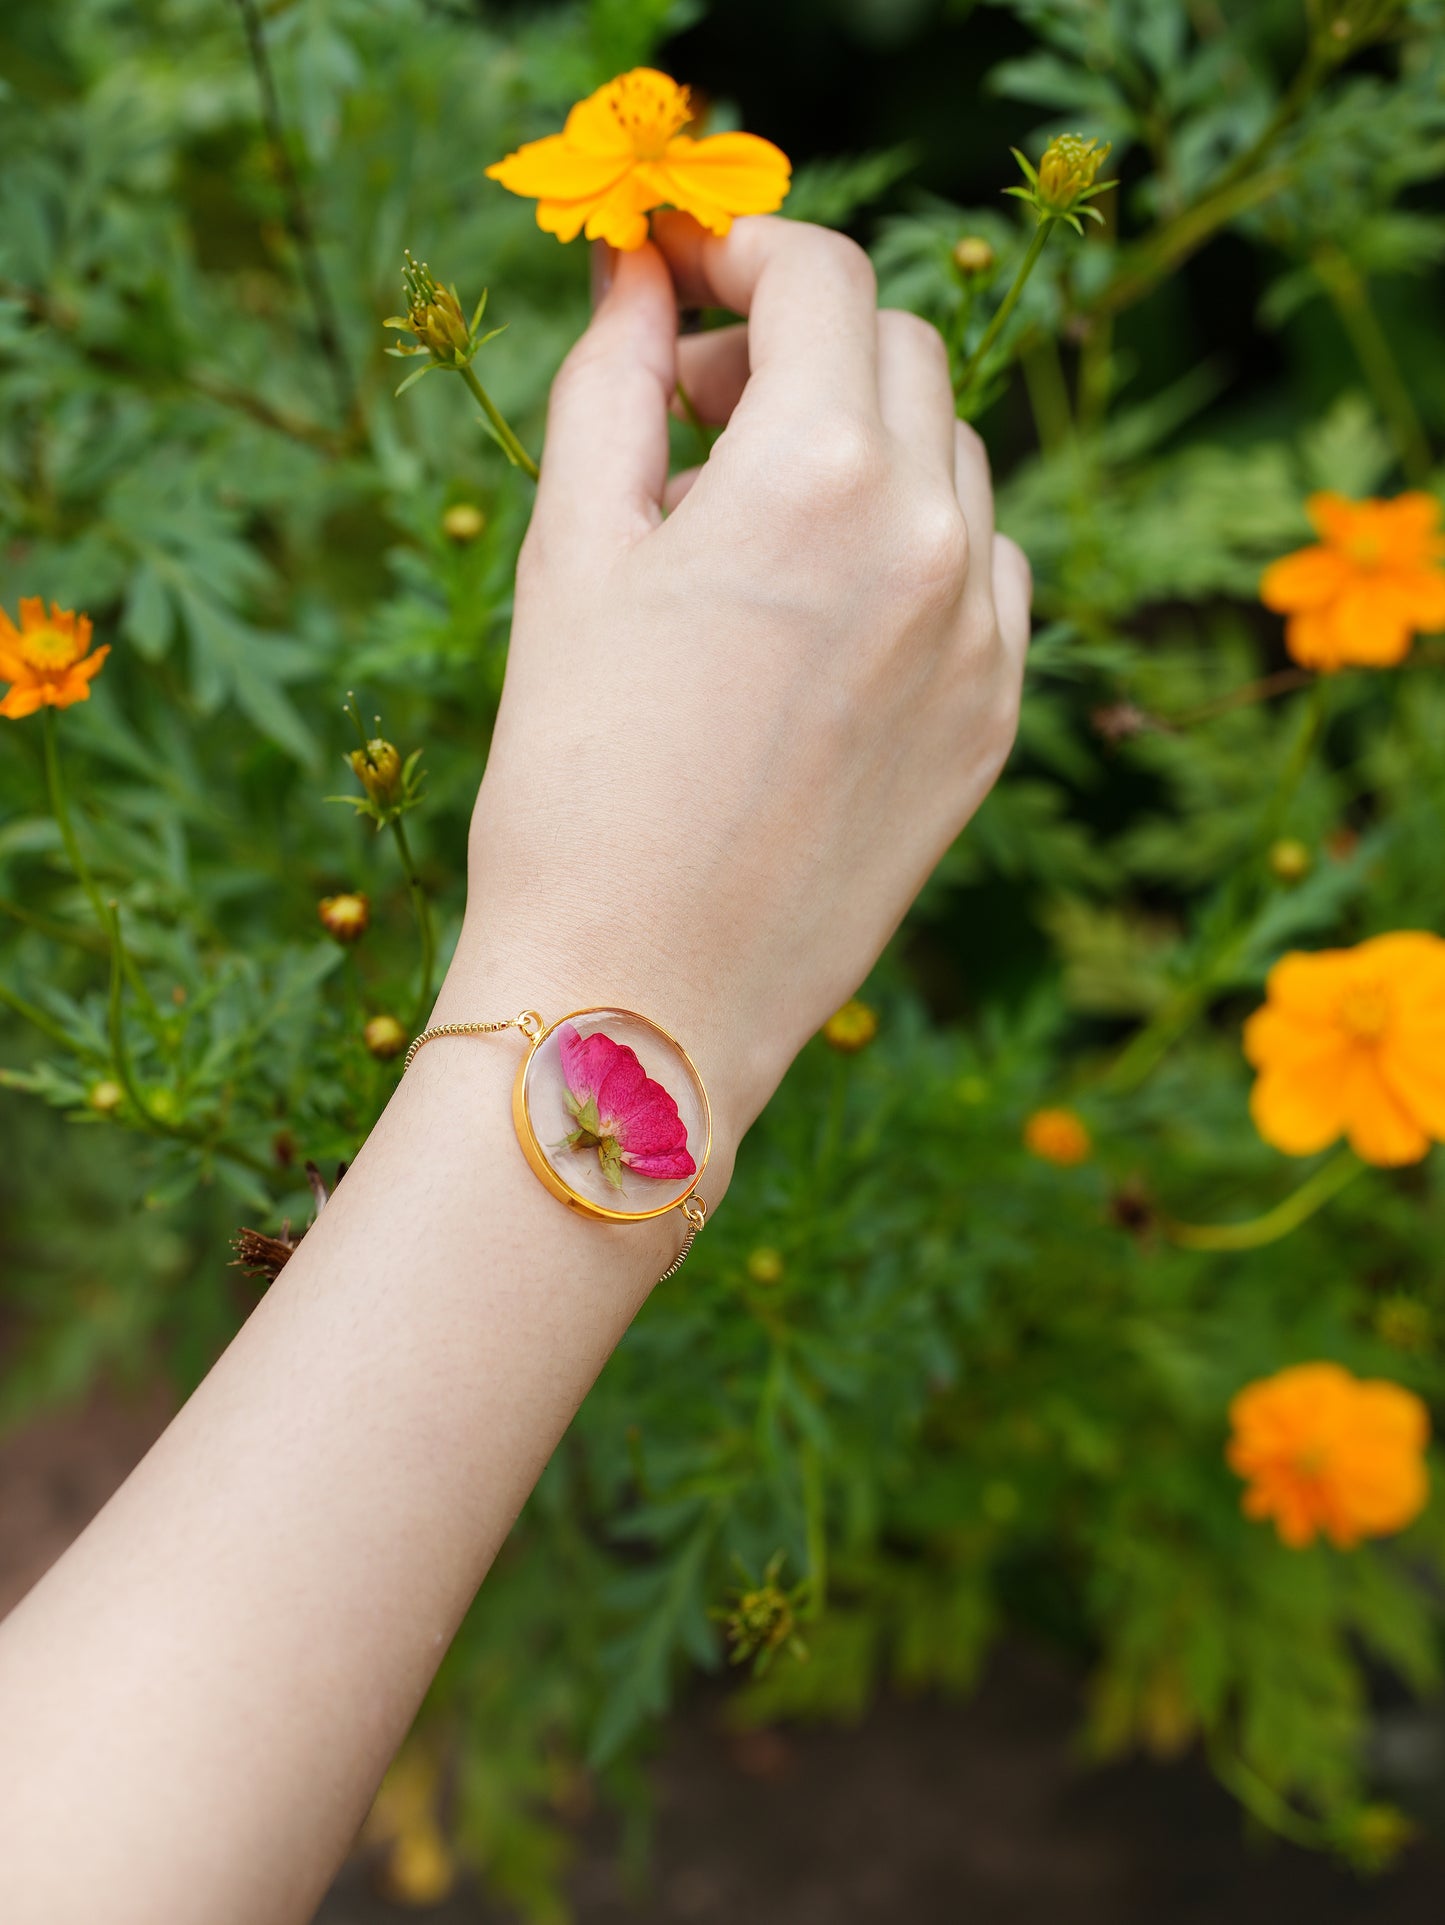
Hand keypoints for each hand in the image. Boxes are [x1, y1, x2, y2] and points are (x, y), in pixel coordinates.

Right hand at [446, 213, 1029, 1159]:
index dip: (745, 250)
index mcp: (820, 475)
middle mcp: (934, 538)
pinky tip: (824, 615)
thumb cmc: (572, 780)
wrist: (642, 999)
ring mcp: (985, 637)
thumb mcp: (570, 556)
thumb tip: (634, 274)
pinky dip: (916, 547)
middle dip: (799, 347)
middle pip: (900, 354)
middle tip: (693, 413)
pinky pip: (986, 574)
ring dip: (862, 446)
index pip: (822, 277)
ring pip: (953, 463)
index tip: (686, 276)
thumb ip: (611, 384)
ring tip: (749, 532)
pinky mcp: (996, 721)